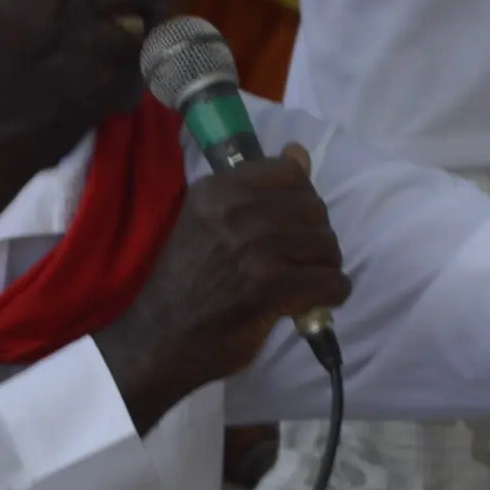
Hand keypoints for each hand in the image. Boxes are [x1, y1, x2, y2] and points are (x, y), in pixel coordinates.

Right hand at [96, 143, 348, 431]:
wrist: (159, 338)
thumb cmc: (185, 281)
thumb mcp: (209, 221)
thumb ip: (255, 189)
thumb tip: (298, 152)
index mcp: (218, 191)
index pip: (289, 172)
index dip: (302, 201)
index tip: (292, 226)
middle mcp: (234, 213)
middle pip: (313, 209)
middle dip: (317, 237)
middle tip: (302, 262)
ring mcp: (251, 250)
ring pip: (326, 244)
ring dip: (326, 266)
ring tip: (307, 282)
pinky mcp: (267, 288)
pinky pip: (328, 282)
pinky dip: (331, 294)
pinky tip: (314, 303)